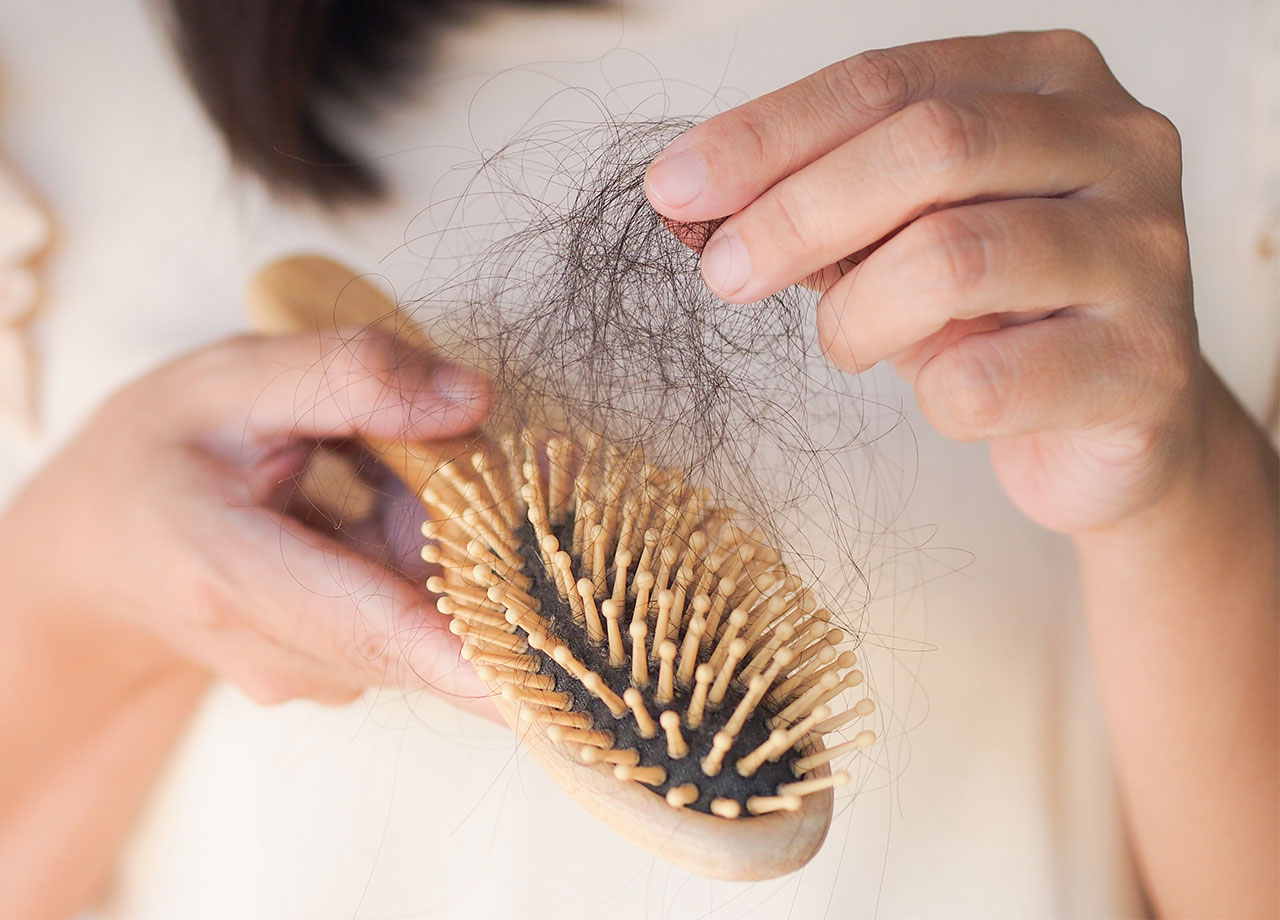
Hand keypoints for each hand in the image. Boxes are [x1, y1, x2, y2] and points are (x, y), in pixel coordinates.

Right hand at [0, 330, 494, 709]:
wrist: (100, 545)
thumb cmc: (160, 450)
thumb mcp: (234, 379)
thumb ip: (352, 377)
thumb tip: (475, 400)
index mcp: (229, 572)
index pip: (365, 623)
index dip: (463, 653)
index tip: (540, 681)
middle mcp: (280, 651)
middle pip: (428, 616)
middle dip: (494, 541)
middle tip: (530, 453)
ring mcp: (316, 674)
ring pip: (437, 616)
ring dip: (456, 537)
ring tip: (377, 459)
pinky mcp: (347, 671)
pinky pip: (426, 618)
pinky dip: (439, 554)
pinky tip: (381, 491)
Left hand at [646, 30, 1200, 534]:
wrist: (1114, 428)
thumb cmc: (996, 314)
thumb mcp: (905, 234)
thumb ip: (824, 200)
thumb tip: (693, 195)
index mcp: (1050, 80)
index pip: (888, 81)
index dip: (768, 134)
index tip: (674, 188)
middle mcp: (1120, 142)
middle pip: (929, 147)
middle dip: (797, 213)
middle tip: (724, 274)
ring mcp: (1149, 251)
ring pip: (954, 258)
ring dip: (859, 314)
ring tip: (848, 342)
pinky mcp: (1152, 364)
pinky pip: (988, 380)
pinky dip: (932, 397)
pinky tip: (945, 394)